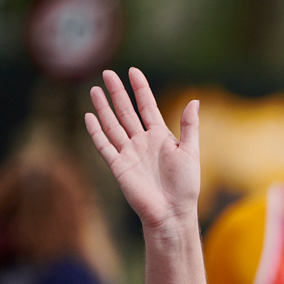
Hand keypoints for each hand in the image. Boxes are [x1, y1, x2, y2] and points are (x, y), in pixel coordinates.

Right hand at [85, 68, 199, 231]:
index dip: (140, 89)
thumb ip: (190, 126)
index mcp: (160, 136)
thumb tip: (195, 100)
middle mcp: (142, 142)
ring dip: (103, 108)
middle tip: (107, 73)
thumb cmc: (185, 185)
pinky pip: (104, 145)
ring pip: (112, 125)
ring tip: (94, 89)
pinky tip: (89, 116)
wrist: (172, 211)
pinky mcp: (118, 166)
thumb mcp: (191, 151)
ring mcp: (129, 153)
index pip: (147, 106)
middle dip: (117, 92)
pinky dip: (96, 131)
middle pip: (126, 111)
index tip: (133, 71)